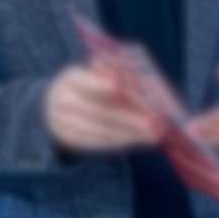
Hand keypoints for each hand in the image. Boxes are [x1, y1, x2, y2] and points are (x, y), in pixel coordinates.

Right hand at [44, 64, 161, 152]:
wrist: (64, 103)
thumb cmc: (94, 83)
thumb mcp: (101, 73)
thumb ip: (119, 75)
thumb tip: (146, 83)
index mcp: (70, 78)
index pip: (83, 80)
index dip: (99, 83)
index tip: (118, 86)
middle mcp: (63, 100)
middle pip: (98, 110)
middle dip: (130, 117)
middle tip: (155, 120)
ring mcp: (64, 123)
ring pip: (102, 130)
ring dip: (132, 134)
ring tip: (156, 134)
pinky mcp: (71, 139)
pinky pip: (101, 143)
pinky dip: (125, 141)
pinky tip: (144, 139)